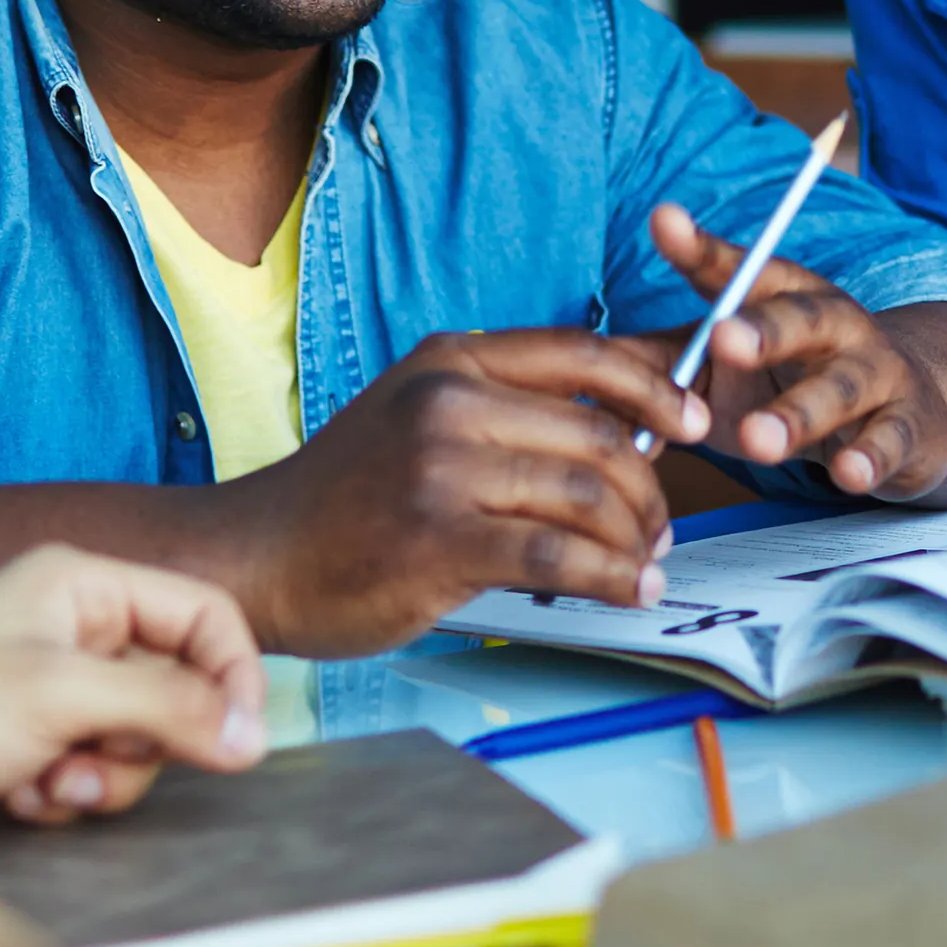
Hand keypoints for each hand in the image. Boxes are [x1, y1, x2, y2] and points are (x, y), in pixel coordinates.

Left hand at [0, 545, 272, 850]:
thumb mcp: (57, 699)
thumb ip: (166, 710)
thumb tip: (254, 736)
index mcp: (81, 585)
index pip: (203, 616)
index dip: (232, 677)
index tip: (241, 743)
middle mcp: (69, 629)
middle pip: (173, 688)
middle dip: (141, 743)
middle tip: (88, 765)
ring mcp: (44, 688)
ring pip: (133, 741)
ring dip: (101, 778)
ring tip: (44, 786)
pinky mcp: (22, 742)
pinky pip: (88, 772)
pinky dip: (65, 794)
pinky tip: (17, 798)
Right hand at [239, 328, 703, 655]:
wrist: (254, 556)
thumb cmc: (345, 498)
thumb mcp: (418, 415)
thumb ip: (507, 411)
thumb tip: (625, 425)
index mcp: (453, 360)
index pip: (585, 354)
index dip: (656, 387)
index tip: (692, 422)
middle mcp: (450, 401)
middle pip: (600, 436)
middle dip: (650, 490)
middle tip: (659, 529)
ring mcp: (441, 469)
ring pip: (588, 495)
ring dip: (636, 539)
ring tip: (644, 566)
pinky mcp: (438, 540)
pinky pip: (558, 554)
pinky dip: (611, 577)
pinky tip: (627, 592)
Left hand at [647, 201, 946, 497]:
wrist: (907, 415)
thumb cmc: (792, 386)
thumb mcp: (725, 372)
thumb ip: (661, 368)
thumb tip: (579, 388)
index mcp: (784, 297)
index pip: (739, 270)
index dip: (701, 250)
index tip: (664, 223)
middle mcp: (834, 323)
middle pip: (799, 318)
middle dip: (762, 329)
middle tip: (721, 339)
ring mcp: (874, 373)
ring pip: (839, 389)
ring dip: (800, 414)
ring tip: (760, 441)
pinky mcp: (906, 426)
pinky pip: (888, 442)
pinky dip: (869, 458)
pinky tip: (847, 473)